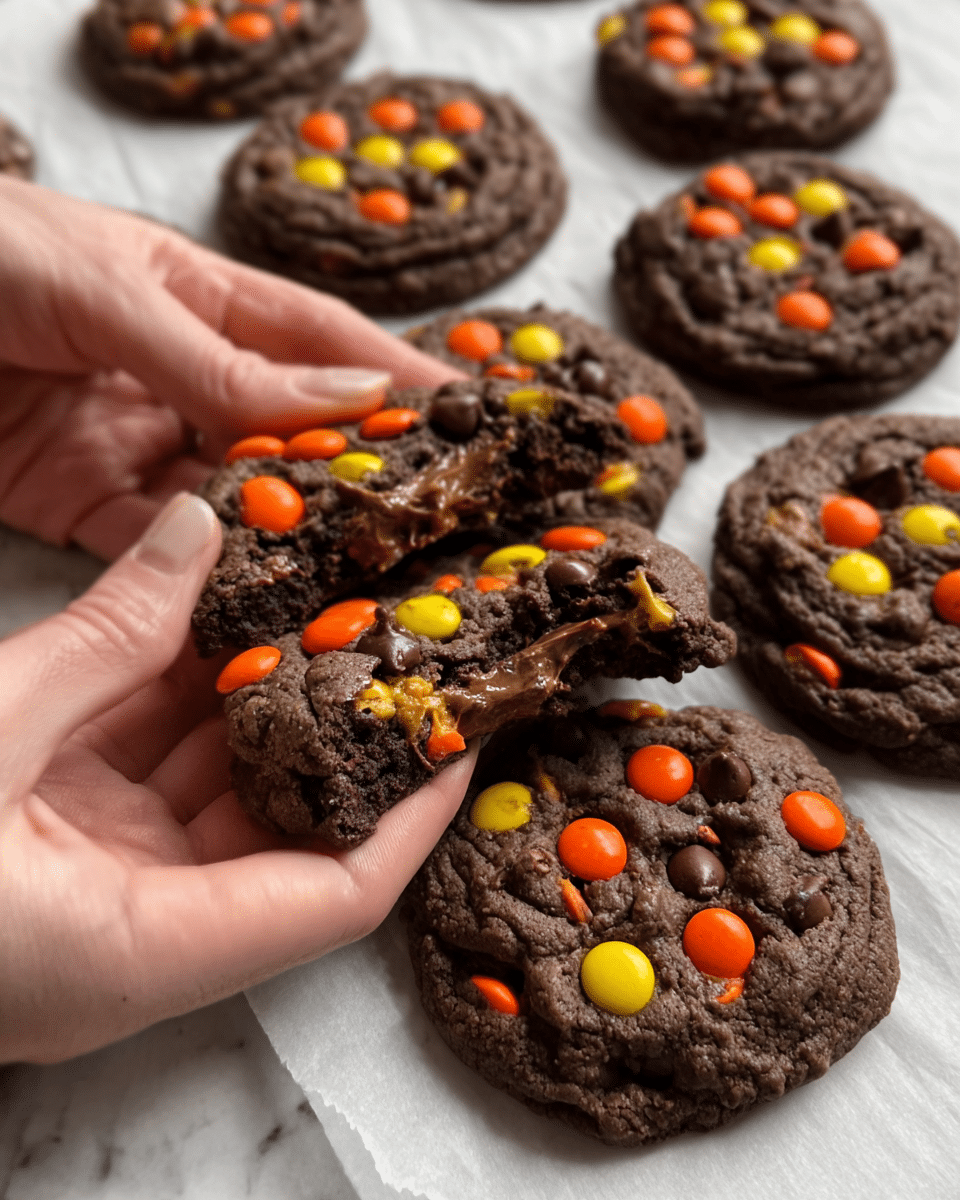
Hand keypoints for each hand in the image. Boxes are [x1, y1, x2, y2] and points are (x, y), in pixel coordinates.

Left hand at [0, 178, 460, 559]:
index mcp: (207, 302)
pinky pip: (160, 553)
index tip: (478, 422)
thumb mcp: (114, 294)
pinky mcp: (85, 506)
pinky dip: (206, 582)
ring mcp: (139, 446)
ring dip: (291, 540)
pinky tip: (257, 608)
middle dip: (361, 480)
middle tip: (436, 527)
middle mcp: (186, 379)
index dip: (404, 383)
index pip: (328, 348)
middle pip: (295, 439)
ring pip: (239, 505)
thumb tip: (347, 406)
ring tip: (363, 582)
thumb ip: (225, 360)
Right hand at [0, 493, 475, 1063]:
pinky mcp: (59, 836)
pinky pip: (150, 764)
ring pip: (219, 783)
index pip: (334, 896)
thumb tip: (202, 525)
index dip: (413, 811)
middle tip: (401, 632)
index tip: (464, 727)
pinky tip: (220, 617)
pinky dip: (184, 695)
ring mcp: (100, 882)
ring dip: (264, 696)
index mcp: (137, 952)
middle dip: (345, 728)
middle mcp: (138, 930)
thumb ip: (104, 633)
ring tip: (327, 602)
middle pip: (288, 827)